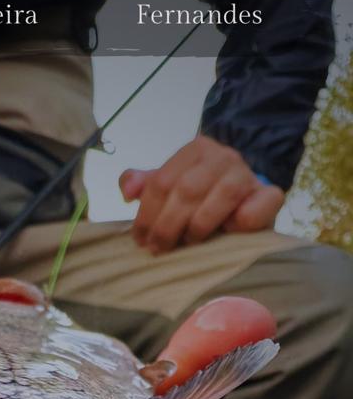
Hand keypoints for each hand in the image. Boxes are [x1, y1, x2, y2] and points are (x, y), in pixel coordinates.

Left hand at [120, 135, 284, 252]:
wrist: (245, 202)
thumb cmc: (202, 199)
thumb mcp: (172, 188)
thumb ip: (147, 185)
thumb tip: (127, 190)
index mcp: (195, 150)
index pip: (162, 181)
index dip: (147, 214)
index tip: (140, 240)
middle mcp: (223, 156)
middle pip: (188, 189)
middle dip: (167, 225)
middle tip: (158, 249)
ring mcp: (248, 174)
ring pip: (222, 195)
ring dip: (200, 226)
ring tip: (188, 244)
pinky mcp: (270, 195)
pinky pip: (257, 208)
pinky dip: (241, 223)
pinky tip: (227, 233)